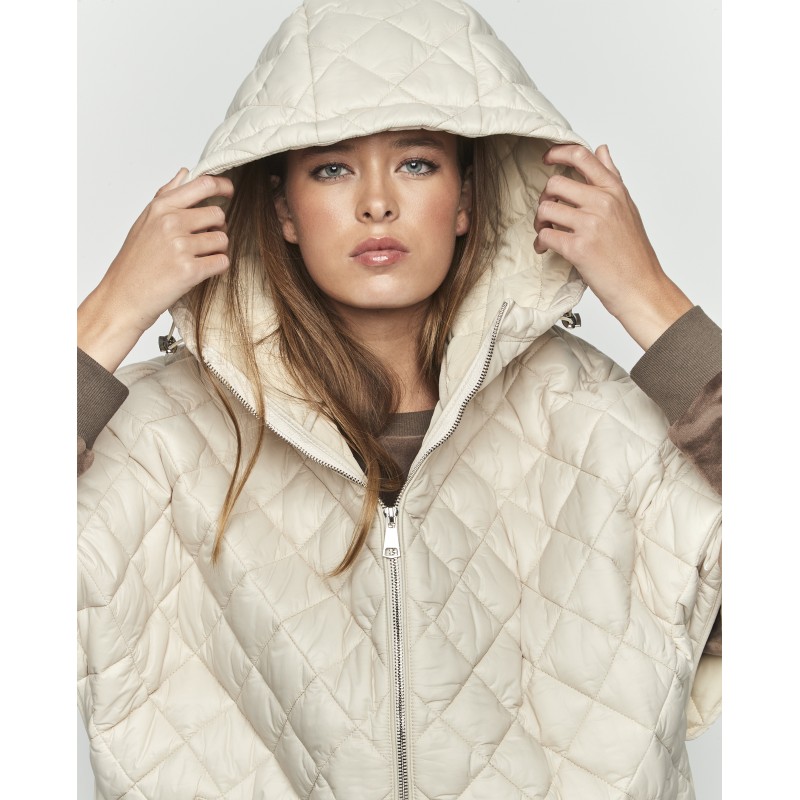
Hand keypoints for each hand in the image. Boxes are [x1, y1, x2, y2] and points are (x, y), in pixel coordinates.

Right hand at [78, 169, 233, 371]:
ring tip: (198, 259)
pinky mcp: (190, 271)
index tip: (228, 192)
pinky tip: (201, 272)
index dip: (223, 186)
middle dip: (217, 228)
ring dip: (217, 250)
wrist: (122, 297)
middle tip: (204, 241)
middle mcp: (170, 223)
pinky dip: (217, 268)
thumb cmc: (134, 262)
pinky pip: (222, 262)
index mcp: (161, 208)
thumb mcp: (145, 221)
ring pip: (222, 239)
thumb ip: (167, 195)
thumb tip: (184, 172)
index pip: (202, 184)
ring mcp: (180, 246)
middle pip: (218, 214)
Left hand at [533, 144, 691, 349]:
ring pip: (546, 209)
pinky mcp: (578, 247)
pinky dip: (540, 242)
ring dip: (540, 221)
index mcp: (614, 191)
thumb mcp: (627, 208)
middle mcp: (603, 203)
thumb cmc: (634, 252)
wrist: (641, 286)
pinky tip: (546, 248)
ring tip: (546, 232)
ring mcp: (590, 224)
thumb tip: (602, 150)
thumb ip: (611, 178)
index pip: (582, 157)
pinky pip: (546, 235)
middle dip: (545, 198)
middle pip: (555, 184)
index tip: (547, 158)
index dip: (558, 153)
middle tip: (547, 213)